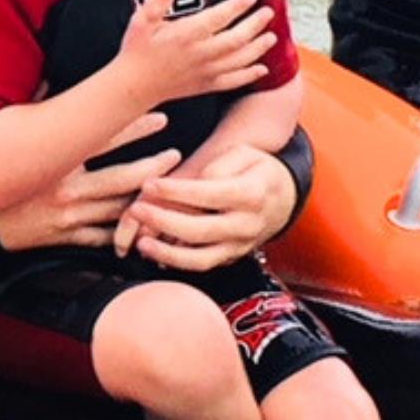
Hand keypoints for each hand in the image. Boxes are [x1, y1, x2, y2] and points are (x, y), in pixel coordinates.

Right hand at [0, 112, 180, 250]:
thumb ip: (37, 108)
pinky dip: (125, 231)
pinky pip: (103, 236)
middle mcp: (66, 189)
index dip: (135, 128)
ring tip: (166, 185)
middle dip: (153, 166)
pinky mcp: (67, 238)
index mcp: (56, 160)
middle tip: (175, 155)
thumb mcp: (12, 136)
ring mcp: (69, 217)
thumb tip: (48, 76)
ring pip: (119, 209)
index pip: (104, 139)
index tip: (161, 118)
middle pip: (122, 177)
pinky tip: (144, 222)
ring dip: (145, 196)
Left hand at [117, 145, 296, 271]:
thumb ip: (219, 164)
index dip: (176, 191)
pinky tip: (155, 252)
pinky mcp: (231, 257)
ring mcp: (240, 246)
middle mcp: (247, 225)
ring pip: (201, 259)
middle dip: (163, 221)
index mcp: (252, 194)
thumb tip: (191, 185)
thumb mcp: (245, 153)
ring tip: (141, 243)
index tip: (149, 185)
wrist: (284, 199)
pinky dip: (177, 262)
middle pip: (200, 230)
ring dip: (167, 253)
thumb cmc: (258, 171)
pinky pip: (202, 265)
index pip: (208, 194)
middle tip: (136, 210)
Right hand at [118, 0, 274, 104]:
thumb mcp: (141, 22)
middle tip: (268, 12)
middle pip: (236, 39)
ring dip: (258, 48)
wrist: (135, 86)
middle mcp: (200, 54)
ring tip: (271, 36)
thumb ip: (155, 3)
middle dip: (255, 25)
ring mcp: (205, 71)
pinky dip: (249, 75)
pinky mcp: (205, 85)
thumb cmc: (137, 52)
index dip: (236, 7)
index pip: (217, 18)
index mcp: (186, 35)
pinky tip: (261, 68)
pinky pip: (233, 81)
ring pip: (239, 60)